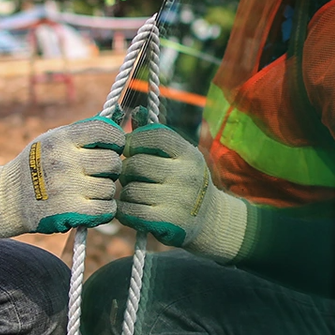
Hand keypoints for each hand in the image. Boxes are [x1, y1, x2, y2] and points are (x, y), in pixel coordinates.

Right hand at [0, 116, 122, 239]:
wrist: (7, 198)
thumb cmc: (36, 165)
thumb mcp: (51, 139)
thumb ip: (82, 133)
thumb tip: (118, 118)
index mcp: (61, 139)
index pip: (105, 131)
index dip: (116, 140)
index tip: (113, 147)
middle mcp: (64, 161)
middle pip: (112, 162)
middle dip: (111, 168)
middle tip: (100, 172)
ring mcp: (67, 188)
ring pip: (110, 188)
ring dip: (105, 190)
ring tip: (90, 189)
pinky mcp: (69, 212)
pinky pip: (106, 209)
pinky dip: (104, 209)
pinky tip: (93, 205)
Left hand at [116, 124, 248, 260]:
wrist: (210, 219)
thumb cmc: (185, 181)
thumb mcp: (179, 156)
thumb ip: (156, 136)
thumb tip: (137, 111)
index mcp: (189, 154)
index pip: (154, 136)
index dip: (134, 140)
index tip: (130, 150)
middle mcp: (187, 175)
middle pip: (136, 164)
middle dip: (126, 170)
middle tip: (130, 176)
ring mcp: (179, 200)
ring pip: (130, 190)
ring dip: (126, 193)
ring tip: (136, 194)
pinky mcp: (168, 223)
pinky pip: (130, 211)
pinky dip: (125, 211)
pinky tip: (132, 209)